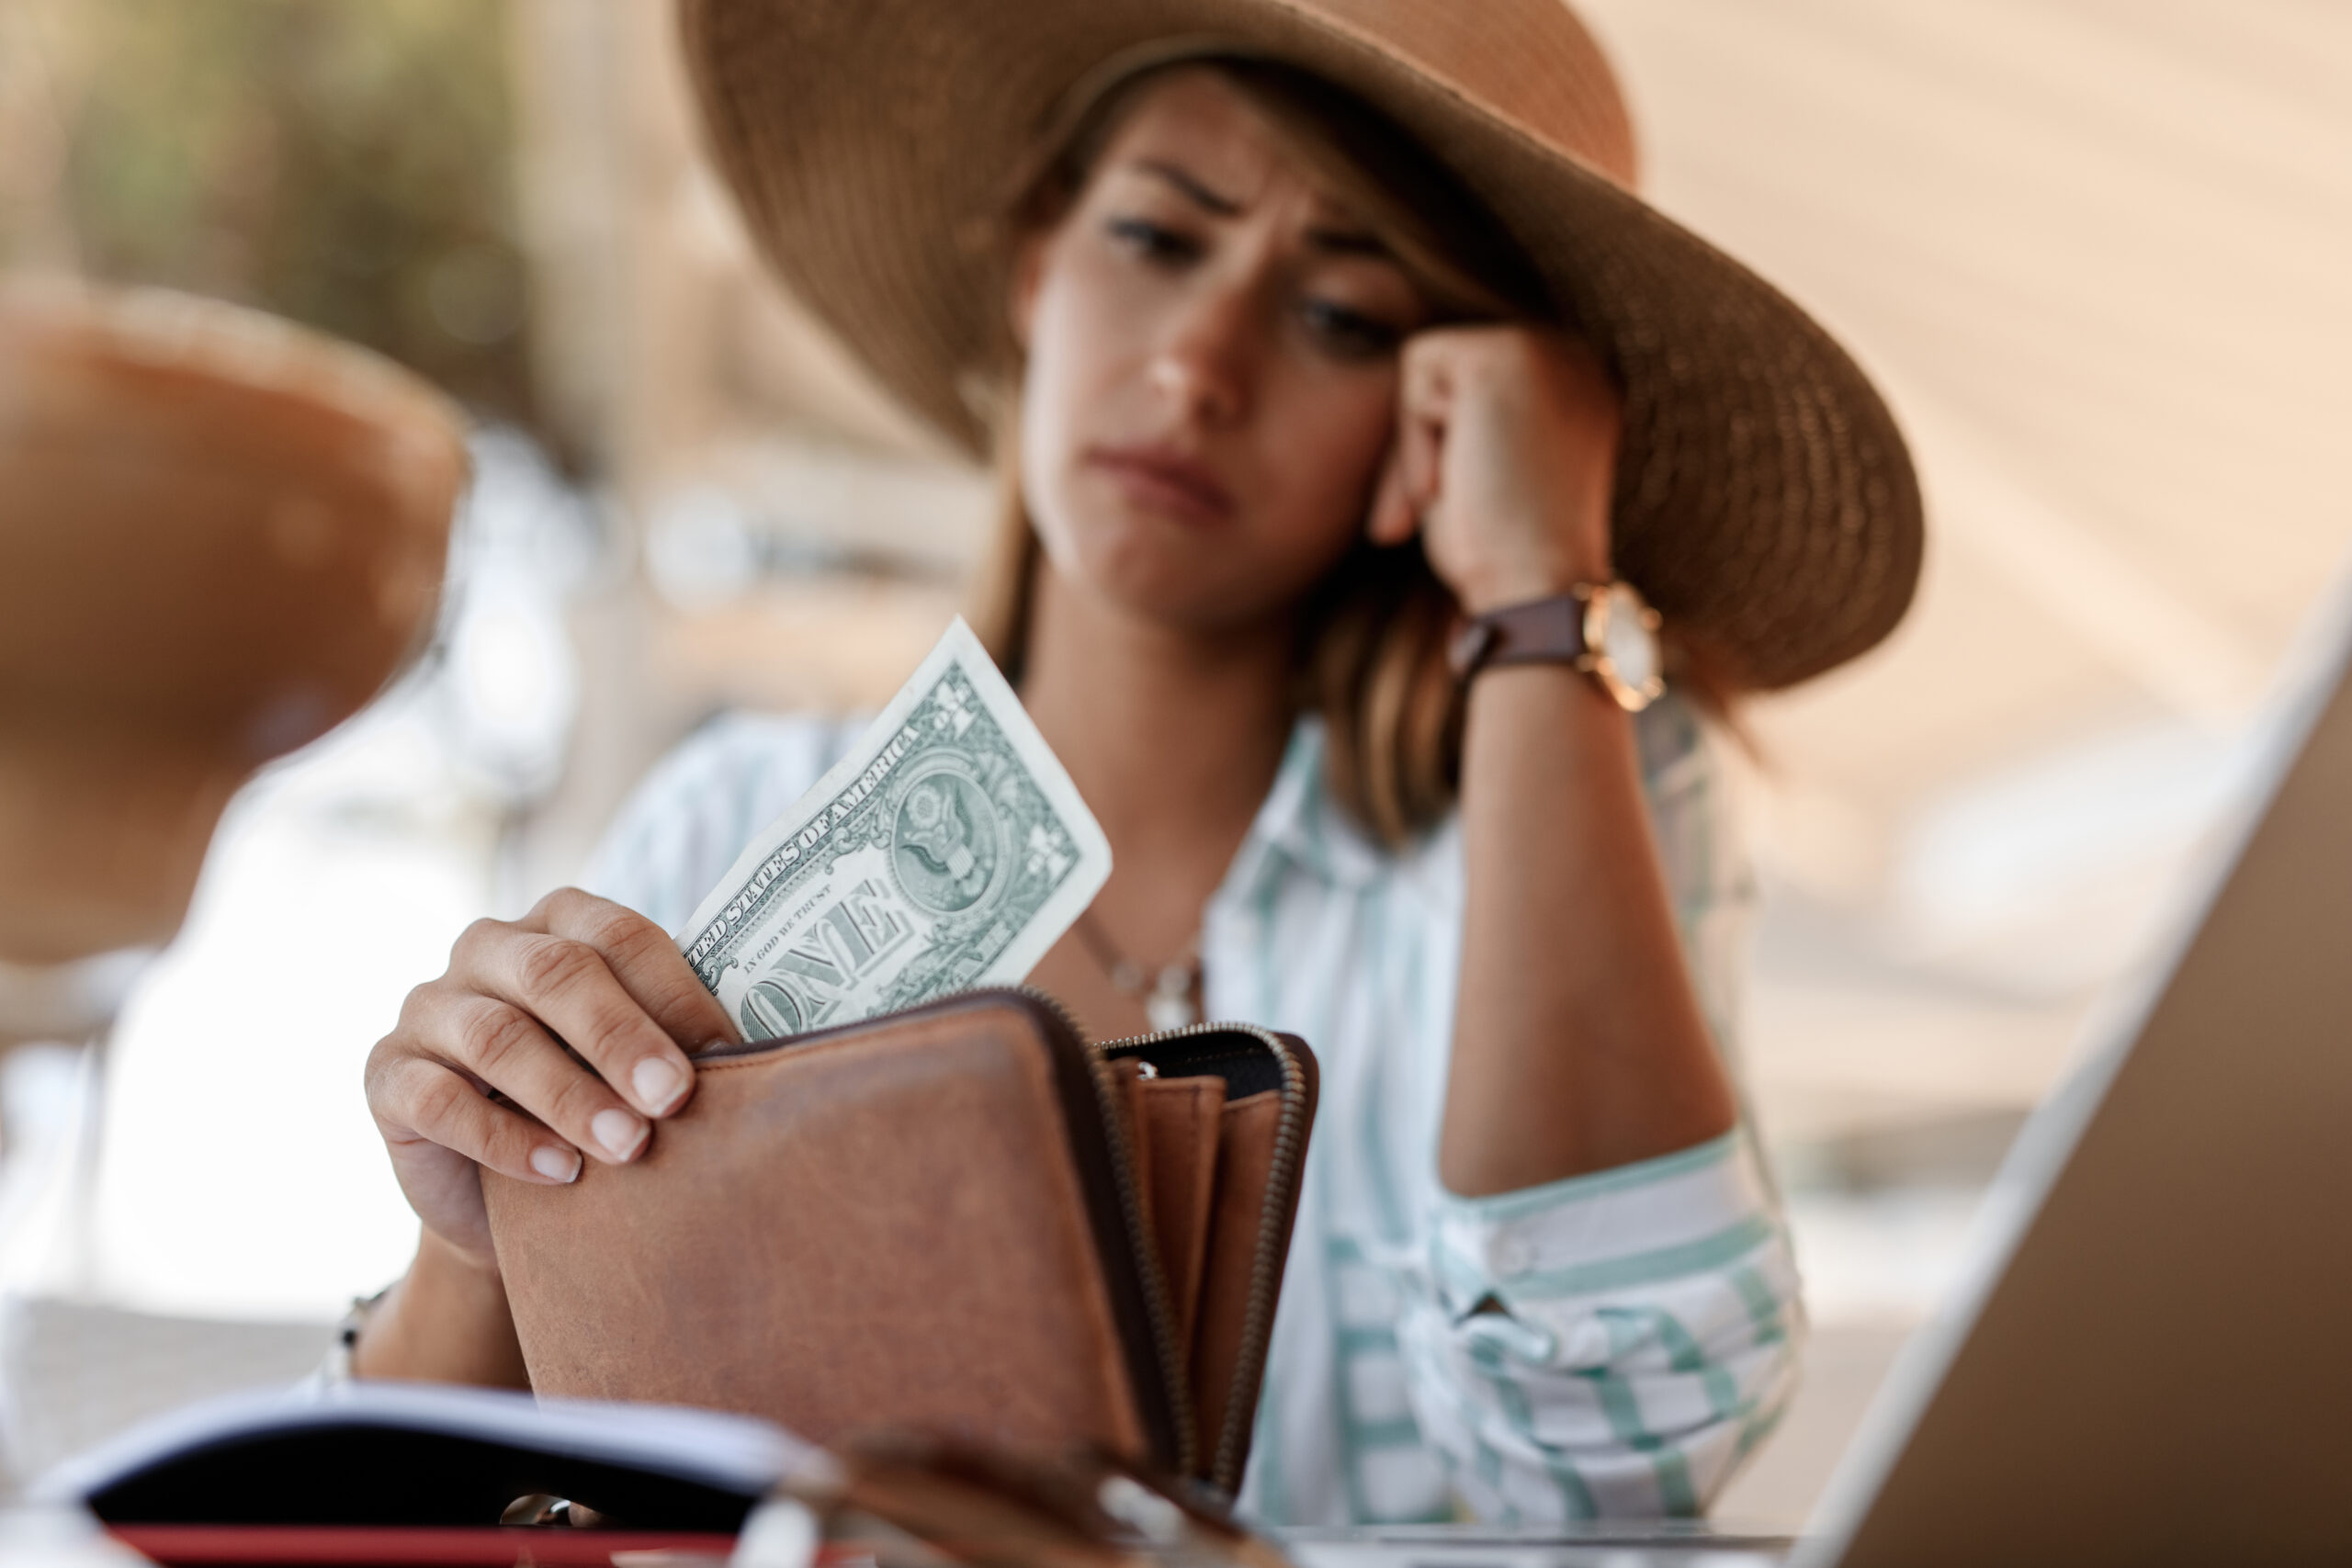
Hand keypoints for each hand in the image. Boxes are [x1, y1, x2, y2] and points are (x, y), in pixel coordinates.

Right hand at [364, 889, 739, 1266]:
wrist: (504, 1202)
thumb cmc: (593, 1108)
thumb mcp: (633, 1067)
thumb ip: (673, 1042)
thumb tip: (756, 1057)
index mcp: (560, 923)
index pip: (619, 936)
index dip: (674, 993)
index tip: (729, 1054)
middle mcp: (487, 949)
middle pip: (557, 974)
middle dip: (622, 1038)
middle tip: (675, 1099)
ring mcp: (429, 1008)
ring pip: (497, 1036)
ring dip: (570, 1094)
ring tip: (629, 1147)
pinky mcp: (387, 1075)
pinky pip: (439, 1101)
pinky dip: (505, 1140)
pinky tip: (561, 1174)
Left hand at [1368, 326, 1620, 612]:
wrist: (1536, 592)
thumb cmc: (1503, 558)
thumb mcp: (1482, 475)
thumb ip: (1458, 424)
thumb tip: (1404, 396)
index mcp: (1578, 390)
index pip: (1471, 389)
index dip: (1437, 448)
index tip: (1430, 513)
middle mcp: (1575, 359)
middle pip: (1448, 372)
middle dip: (1416, 447)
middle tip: (1401, 527)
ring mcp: (1551, 349)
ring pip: (1428, 367)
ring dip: (1415, 445)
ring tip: (1450, 498)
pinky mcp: (1509, 352)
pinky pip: (1417, 363)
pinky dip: (1414, 433)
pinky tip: (1449, 481)